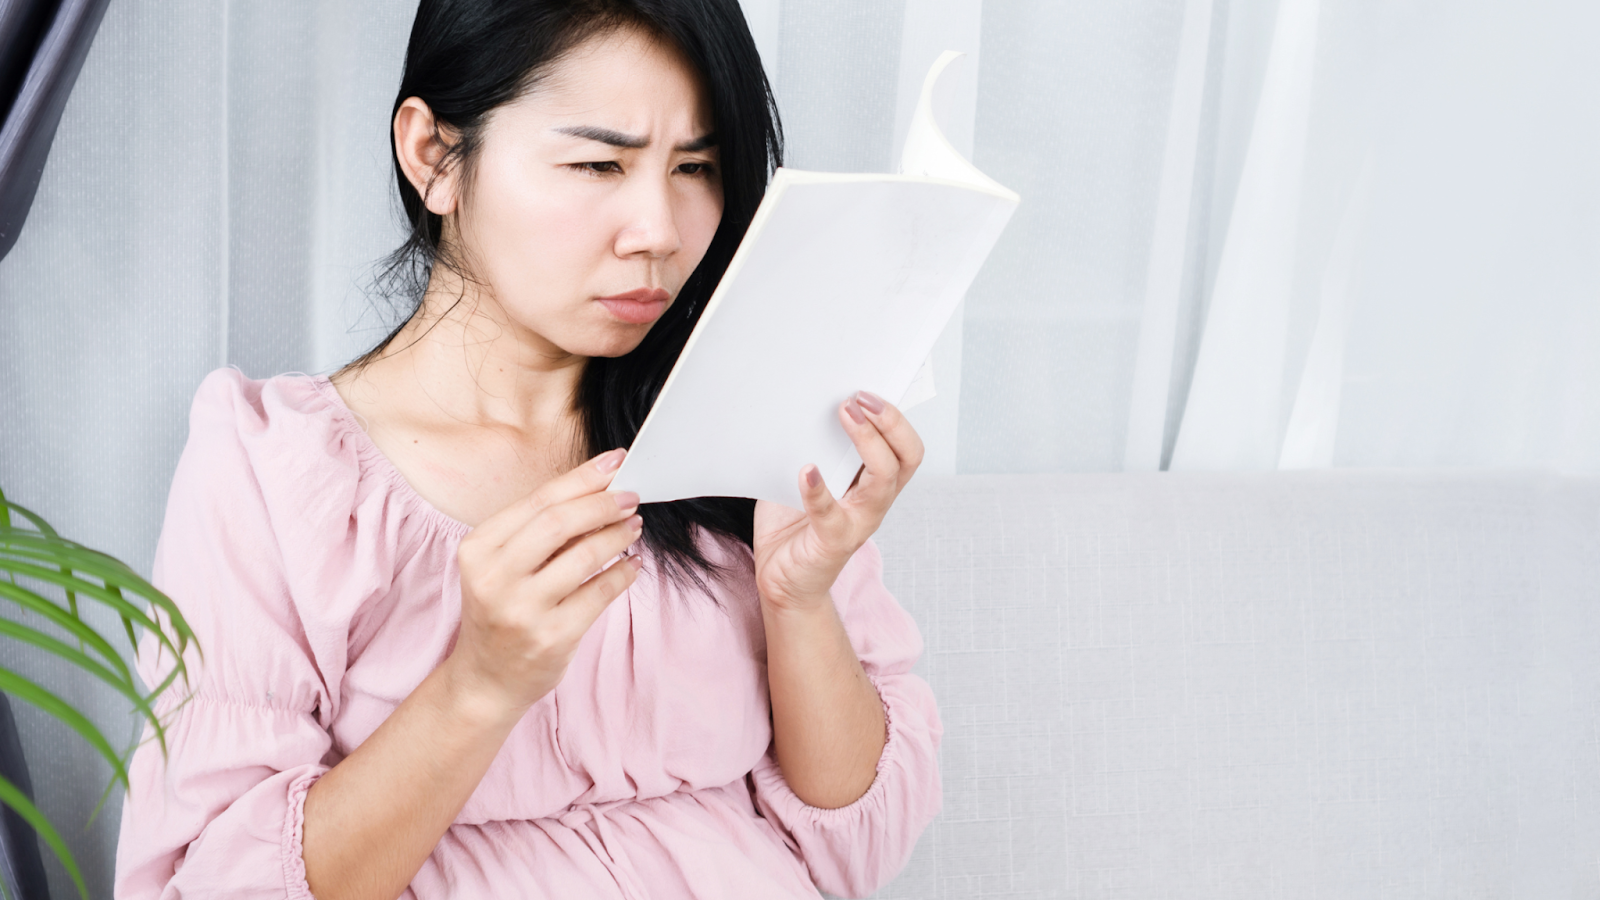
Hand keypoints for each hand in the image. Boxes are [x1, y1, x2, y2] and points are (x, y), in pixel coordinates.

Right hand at [447, 448, 642, 720]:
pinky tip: (633, 565)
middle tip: (631, 496)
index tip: (616, 462)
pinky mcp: (552, 637)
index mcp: (478, 549)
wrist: (486, 679)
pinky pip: (600, 593)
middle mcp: (494, 578)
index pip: (538, 500)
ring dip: (618, 535)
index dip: (582, 478)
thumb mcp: (501, 566)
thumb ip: (538, 531)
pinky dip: (623, 573)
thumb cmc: (501, 610)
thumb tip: (599, 489)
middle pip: (559, 522)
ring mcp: (522, 610)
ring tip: (634, 526)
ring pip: (585, 555)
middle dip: (603, 503)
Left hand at [754, 391, 922, 611]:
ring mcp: (859, 523)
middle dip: (890, 423)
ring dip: (867, 443)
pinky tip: (807, 469)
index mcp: (874, 483)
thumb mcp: (807, 475)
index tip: (868, 389)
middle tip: (858, 398)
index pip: (906, 447)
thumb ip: (812, 446)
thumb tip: (803, 403)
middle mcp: (875, 502)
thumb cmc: (794, 523)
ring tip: (843, 415)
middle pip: (906, 458)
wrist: (781, 579)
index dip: (897, 417)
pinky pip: (831, 513)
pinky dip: (819, 490)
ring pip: (883, 481)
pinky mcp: (833, 542)